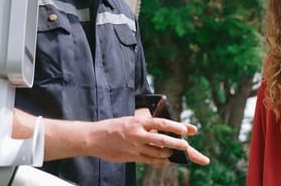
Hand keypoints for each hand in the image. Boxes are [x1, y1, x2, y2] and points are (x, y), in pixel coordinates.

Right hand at [88, 116, 209, 166]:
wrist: (94, 138)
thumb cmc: (114, 127)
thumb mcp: (130, 120)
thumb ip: (145, 124)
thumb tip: (162, 127)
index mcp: (139, 121)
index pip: (161, 123)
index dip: (175, 126)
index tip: (187, 129)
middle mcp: (138, 134)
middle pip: (162, 140)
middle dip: (176, 143)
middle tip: (186, 146)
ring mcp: (135, 147)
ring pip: (157, 152)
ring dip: (168, 154)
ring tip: (174, 153)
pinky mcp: (131, 157)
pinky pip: (149, 160)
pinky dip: (159, 161)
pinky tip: (166, 161)